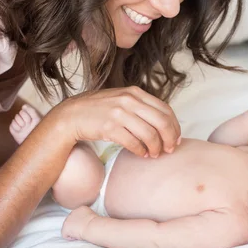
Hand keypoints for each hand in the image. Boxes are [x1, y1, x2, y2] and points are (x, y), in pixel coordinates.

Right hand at [56, 86, 180, 157]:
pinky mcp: (109, 127)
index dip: (174, 126)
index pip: (165, 109)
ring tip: (154, 154)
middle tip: (169, 149)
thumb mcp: (122, 99)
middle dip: (169, 138)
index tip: (176, 138)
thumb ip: (141, 106)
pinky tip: (142, 154)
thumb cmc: (99, 110)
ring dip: (155, 147)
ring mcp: (119, 113)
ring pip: (149, 134)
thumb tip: (165, 124)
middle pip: (161, 122)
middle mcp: (129, 100)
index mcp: (135, 92)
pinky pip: (133, 142)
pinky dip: (141, 151)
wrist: (71, 115)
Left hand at [62, 206, 96, 240]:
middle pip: (71, 222)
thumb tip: (85, 222)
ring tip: (81, 233)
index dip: (81, 223)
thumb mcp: (93, 216)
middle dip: (75, 227)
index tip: (87, 226)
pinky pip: (65, 235)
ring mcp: (67, 220)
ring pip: (68, 228)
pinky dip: (71, 238)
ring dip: (73, 232)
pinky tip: (77, 236)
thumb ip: (86, 217)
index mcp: (80, 208)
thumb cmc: (96, 224)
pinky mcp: (65, 228)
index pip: (78, 217)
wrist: (93, 227)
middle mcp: (72, 212)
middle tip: (83, 230)